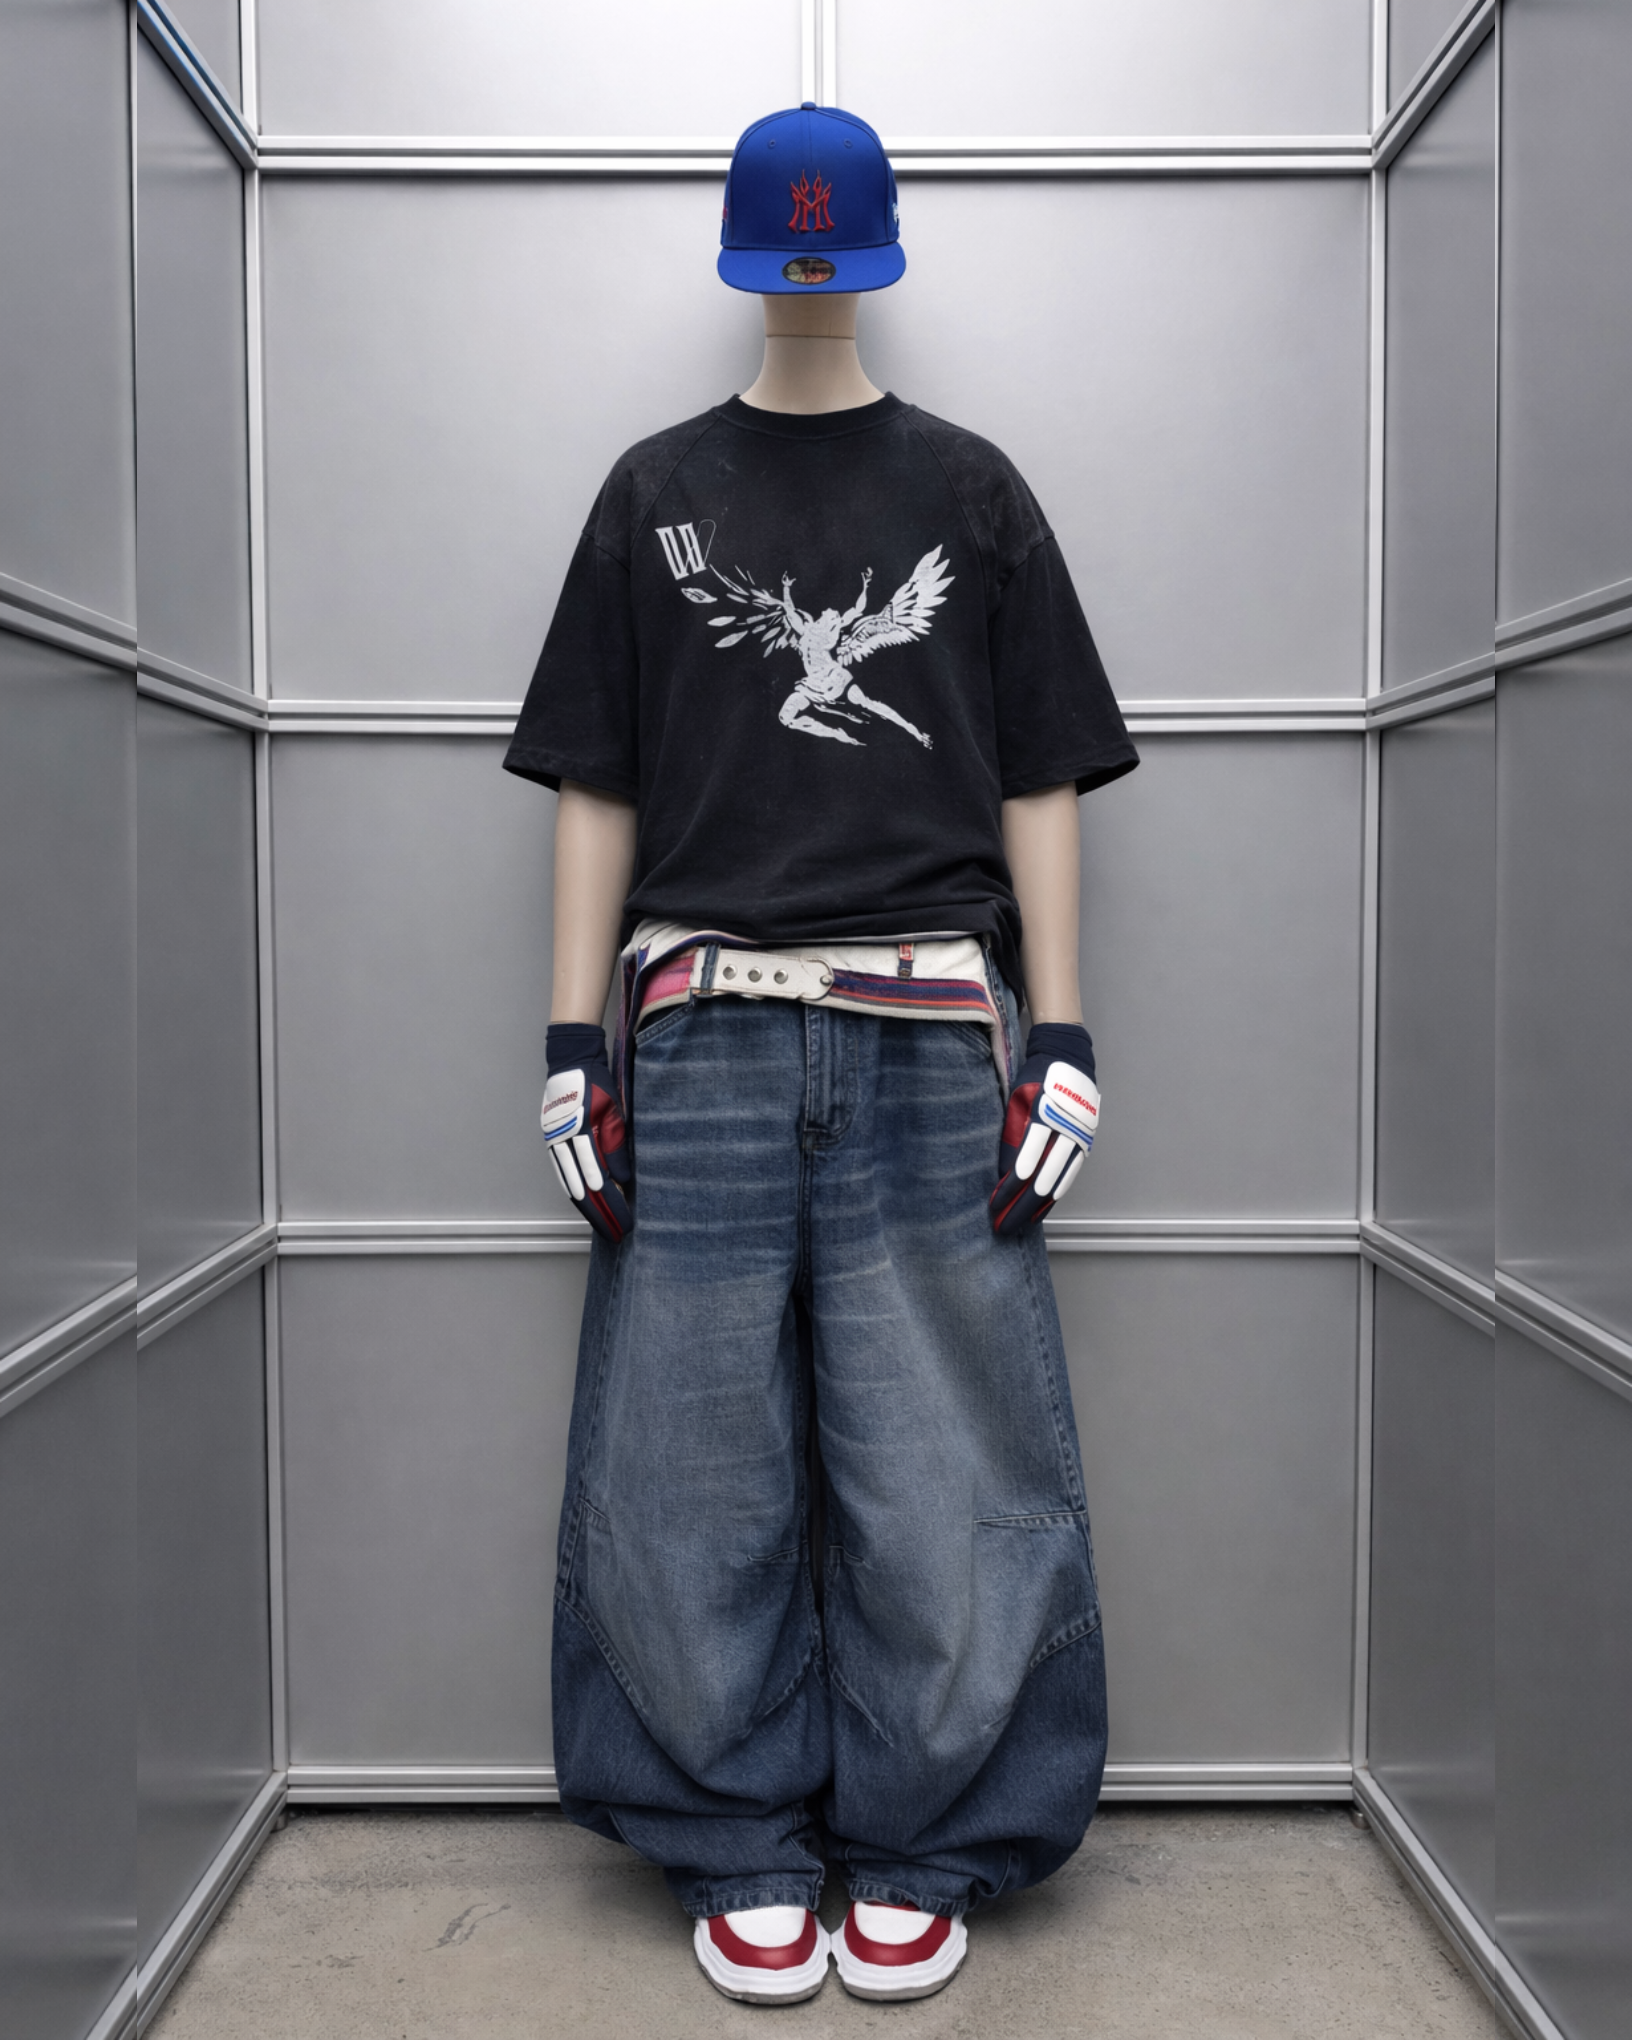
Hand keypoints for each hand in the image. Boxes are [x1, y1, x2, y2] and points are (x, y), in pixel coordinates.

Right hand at [542, 1024, 632, 1243]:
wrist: (569, 1062)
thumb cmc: (597, 1084)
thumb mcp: (614, 1110)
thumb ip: (617, 1145)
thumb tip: (623, 1180)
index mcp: (582, 1134)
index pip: (600, 1181)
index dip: (613, 1206)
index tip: (626, 1223)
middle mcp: (564, 1143)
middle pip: (583, 1190)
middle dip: (601, 1216)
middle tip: (616, 1235)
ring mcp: (554, 1143)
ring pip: (570, 1185)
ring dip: (587, 1209)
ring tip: (601, 1227)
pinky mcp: (551, 1142)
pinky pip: (562, 1174)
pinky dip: (573, 1192)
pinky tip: (583, 1204)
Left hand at [990, 1023, 1098, 1235]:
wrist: (1070, 1060)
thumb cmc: (1035, 1078)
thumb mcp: (1016, 1099)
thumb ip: (1010, 1134)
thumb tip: (1001, 1173)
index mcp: (1044, 1118)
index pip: (1024, 1163)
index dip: (1008, 1189)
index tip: (994, 1205)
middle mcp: (1065, 1132)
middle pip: (1042, 1180)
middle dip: (1020, 1207)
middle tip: (1003, 1227)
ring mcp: (1079, 1139)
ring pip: (1058, 1184)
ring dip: (1037, 1208)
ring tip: (1020, 1227)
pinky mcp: (1085, 1144)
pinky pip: (1069, 1177)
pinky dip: (1054, 1197)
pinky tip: (1041, 1211)